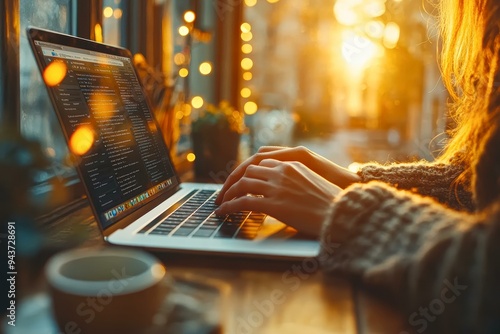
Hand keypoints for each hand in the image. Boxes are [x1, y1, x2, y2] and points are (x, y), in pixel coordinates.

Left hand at [215, 146, 358, 204]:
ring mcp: (278, 186)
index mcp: (293, 162)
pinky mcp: (274, 203)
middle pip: (248, 170)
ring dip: (228, 194)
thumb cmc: (331, 202)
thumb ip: (296, 180)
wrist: (342, 213)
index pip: (260, 161)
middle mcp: (283, 170)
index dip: (245, 172)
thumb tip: (284, 188)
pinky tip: (223, 212)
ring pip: (242, 184)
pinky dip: (229, 206)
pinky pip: (243, 202)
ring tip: (220, 203)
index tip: (237, 181)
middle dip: (232, 181)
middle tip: (223, 193)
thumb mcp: (313, 182)